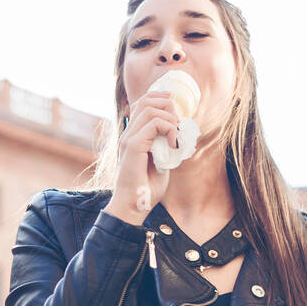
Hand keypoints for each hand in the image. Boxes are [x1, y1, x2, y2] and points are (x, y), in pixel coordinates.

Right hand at [107, 90, 180, 225]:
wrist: (133, 206)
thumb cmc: (146, 188)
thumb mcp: (161, 161)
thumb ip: (164, 145)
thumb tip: (177, 132)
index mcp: (132, 136)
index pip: (143, 103)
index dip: (161, 101)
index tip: (177, 115)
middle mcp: (128, 134)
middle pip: (146, 100)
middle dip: (168, 107)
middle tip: (178, 126)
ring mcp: (128, 138)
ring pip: (150, 108)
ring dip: (170, 119)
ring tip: (175, 137)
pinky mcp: (133, 146)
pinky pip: (153, 124)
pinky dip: (169, 129)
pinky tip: (173, 145)